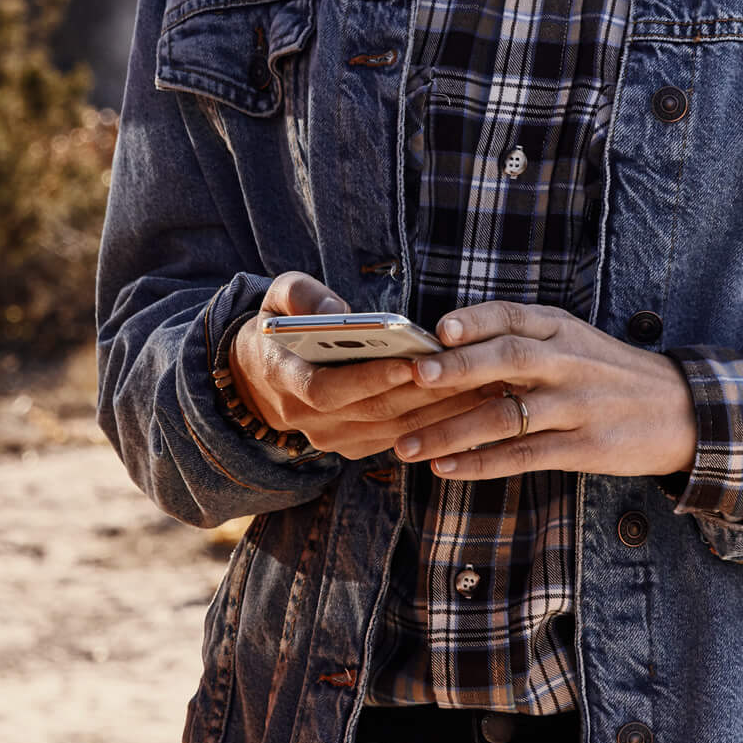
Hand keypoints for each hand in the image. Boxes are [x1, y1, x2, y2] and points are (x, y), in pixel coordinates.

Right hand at [226, 273, 496, 460]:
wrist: (258, 381)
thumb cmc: (276, 327)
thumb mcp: (274, 298)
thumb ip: (300, 295)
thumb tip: (335, 310)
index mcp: (282, 379)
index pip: (328, 388)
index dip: (370, 378)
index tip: (411, 362)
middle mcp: (307, 419)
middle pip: (374, 411)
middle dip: (425, 392)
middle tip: (471, 371)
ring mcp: (332, 438)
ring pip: (394, 429)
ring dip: (441, 411)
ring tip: (484, 385)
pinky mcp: (354, 447)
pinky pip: (400, 438)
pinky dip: (436, 423)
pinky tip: (471, 403)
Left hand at [389, 301, 698, 481]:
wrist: (680, 411)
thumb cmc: (610, 373)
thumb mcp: (575, 341)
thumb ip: (523, 339)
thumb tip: (447, 346)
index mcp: (561, 328)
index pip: (511, 315)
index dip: (474, 320)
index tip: (438, 329)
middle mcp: (568, 362)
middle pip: (508, 359)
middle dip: (458, 367)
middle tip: (414, 377)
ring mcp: (577, 406)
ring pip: (507, 416)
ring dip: (452, 431)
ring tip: (407, 445)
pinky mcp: (584, 447)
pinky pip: (524, 455)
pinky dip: (482, 464)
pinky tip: (447, 469)